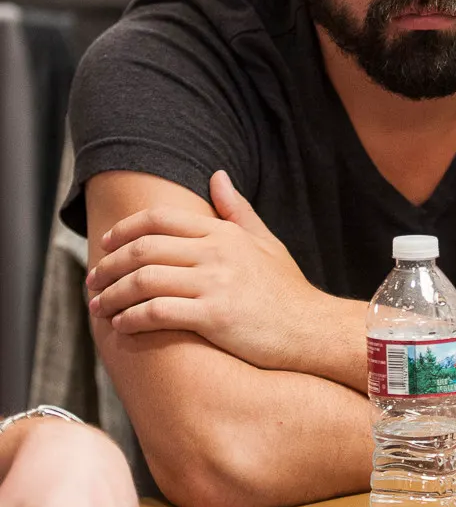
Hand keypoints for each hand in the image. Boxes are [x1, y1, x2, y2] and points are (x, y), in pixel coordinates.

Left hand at [86, 171, 326, 367]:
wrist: (313, 331)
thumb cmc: (288, 292)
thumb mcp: (266, 243)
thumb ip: (237, 211)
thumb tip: (217, 176)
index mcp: (224, 233)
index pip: (160, 219)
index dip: (124, 229)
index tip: (105, 244)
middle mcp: (216, 252)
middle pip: (144, 247)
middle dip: (109, 265)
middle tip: (92, 280)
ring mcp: (215, 283)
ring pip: (144, 280)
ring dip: (112, 294)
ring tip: (99, 307)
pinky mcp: (214, 316)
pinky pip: (157, 312)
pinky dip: (131, 318)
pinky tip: (121, 326)